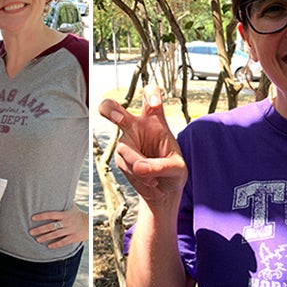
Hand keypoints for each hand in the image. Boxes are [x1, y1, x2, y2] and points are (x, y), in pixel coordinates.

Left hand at [29, 205, 87, 248]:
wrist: (90, 224)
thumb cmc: (79, 215)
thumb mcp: (72, 208)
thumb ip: (64, 204)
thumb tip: (56, 194)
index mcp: (65, 214)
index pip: (51, 214)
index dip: (42, 216)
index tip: (32, 218)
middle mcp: (66, 222)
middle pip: (51, 226)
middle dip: (40, 229)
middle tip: (31, 232)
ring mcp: (70, 230)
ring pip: (56, 234)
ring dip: (45, 237)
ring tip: (37, 240)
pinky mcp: (74, 237)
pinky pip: (63, 241)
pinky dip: (56, 244)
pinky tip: (49, 246)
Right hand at [98, 86, 186, 207]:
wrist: (164, 190)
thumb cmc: (173, 172)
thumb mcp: (177, 168)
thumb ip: (161, 165)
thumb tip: (139, 167)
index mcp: (155, 120)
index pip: (150, 98)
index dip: (151, 96)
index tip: (155, 103)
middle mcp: (136, 127)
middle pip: (114, 109)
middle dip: (110, 110)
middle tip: (116, 117)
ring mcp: (126, 143)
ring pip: (125, 149)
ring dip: (139, 164)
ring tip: (154, 176)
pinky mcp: (121, 159)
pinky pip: (126, 166)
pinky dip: (139, 176)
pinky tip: (149, 180)